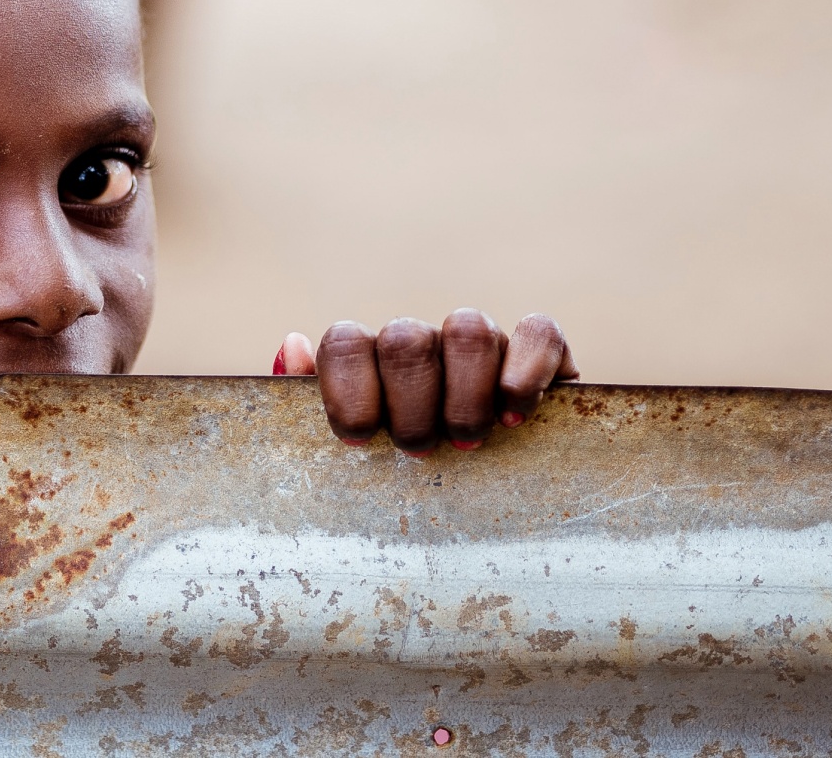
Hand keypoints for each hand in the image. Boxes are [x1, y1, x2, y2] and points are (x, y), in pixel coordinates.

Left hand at [274, 310, 577, 453]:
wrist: (490, 503)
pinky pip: (537, 332)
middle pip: (406, 340)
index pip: (345, 341)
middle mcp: (423, 341)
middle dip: (410, 407)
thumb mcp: (349, 455)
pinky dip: (525, 373)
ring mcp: (480, 340)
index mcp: (369, 359)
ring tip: (467, 442)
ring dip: (465, 396)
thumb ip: (306, 404)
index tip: (359, 441)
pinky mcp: (540, 350)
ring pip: (468, 329)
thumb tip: (291, 345)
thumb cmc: (399, 479)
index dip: (348, 390)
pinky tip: (514, 418)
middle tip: (419, 451)